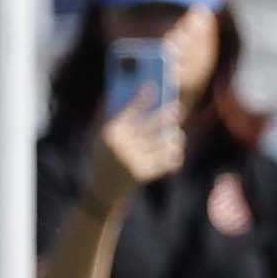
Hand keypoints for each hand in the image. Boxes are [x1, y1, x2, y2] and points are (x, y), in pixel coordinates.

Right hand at [83, 92, 186, 208]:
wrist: (101, 191)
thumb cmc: (103, 157)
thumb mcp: (99, 137)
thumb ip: (111, 116)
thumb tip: (126, 93)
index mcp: (110, 133)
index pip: (129, 111)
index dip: (141, 98)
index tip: (153, 86)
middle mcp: (121, 146)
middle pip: (152, 125)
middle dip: (166, 115)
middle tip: (177, 108)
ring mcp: (133, 160)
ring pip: (164, 142)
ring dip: (173, 138)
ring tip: (176, 134)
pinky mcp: (144, 174)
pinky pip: (168, 160)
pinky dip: (174, 155)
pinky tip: (175, 151)